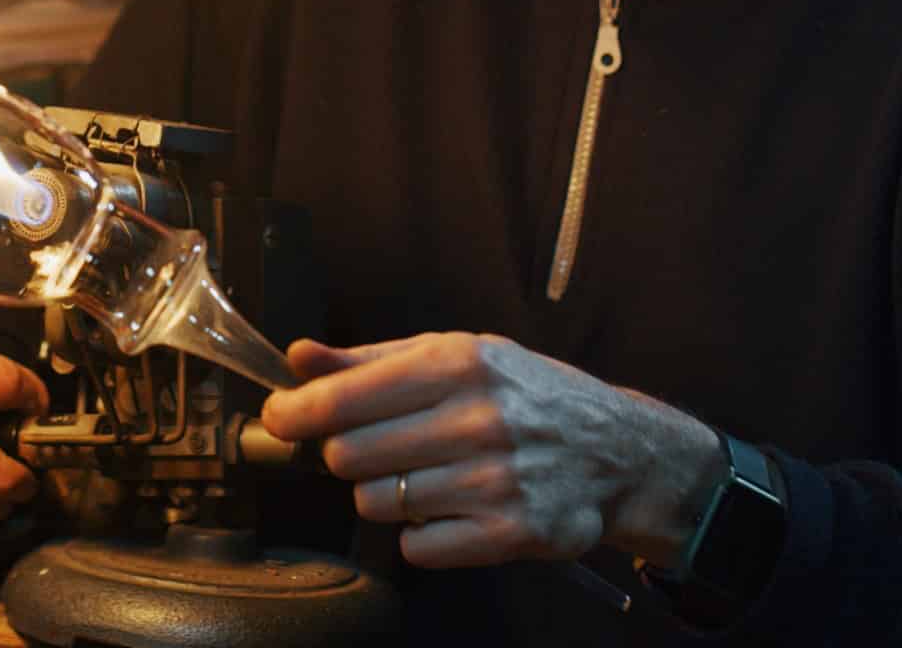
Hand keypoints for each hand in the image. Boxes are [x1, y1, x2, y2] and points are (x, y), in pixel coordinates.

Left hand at [260, 334, 724, 570]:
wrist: (620, 451)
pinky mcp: (510, 534)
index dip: (296, 412)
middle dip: (350, 454)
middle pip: (349, 456)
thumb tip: (297, 357)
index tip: (280, 418)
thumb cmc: (529, 396)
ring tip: (426, 476)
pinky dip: (421, 534)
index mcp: (458, 364)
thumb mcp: (458, 355)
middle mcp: (476, 419)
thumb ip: (371, 359)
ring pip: (376, 504)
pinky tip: (451, 509)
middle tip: (381, 448)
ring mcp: (494, 480)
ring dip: (386, 495)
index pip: (345, 397)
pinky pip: (416, 547)